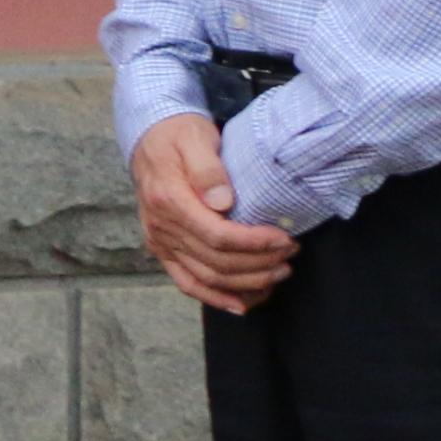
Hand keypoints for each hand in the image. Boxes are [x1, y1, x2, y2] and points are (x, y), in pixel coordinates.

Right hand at [133, 112, 295, 313]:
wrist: (150, 138)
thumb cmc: (179, 136)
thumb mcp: (195, 139)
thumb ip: (207, 169)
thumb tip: (222, 201)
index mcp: (169, 201)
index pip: (217, 235)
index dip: (254, 244)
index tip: (284, 240)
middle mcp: (161, 227)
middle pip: (215, 262)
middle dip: (258, 264)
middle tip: (290, 255)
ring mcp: (160, 242)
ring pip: (206, 277)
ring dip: (246, 283)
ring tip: (278, 273)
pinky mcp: (163, 249)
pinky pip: (187, 282)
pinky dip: (215, 298)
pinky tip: (241, 304)